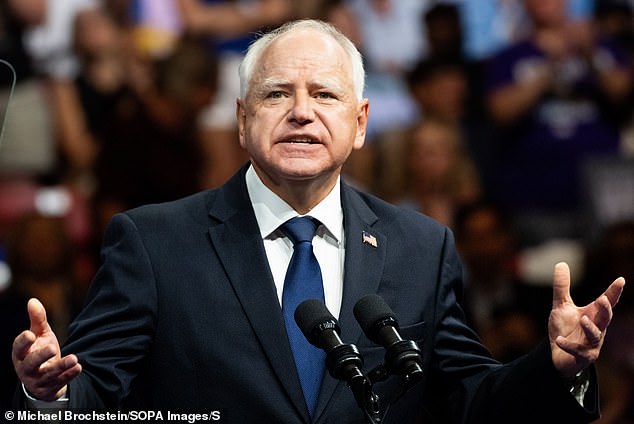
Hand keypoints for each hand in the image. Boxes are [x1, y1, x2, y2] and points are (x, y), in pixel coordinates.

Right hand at [12, 298, 81, 400]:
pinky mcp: (51, 387)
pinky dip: (69, 375)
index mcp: (21, 354)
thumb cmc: (39, 351)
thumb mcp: (40, 335)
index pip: (19, 348)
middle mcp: (27, 368)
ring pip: (49, 374)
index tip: (30, 334)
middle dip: (41, 356)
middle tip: (52, 348)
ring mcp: (39, 380)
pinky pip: (61, 382)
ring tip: (74, 358)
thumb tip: (33, 300)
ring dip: (61, 366)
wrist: (44, 379)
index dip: (23, 342)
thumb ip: (37, 320)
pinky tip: (78, 367)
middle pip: (31, 363)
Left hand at [548, 262, 624, 377]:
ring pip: (595, 336)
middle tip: (603, 299)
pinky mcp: (582, 356)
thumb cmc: (564, 328)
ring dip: (590, 328)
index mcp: (593, 314)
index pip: (606, 302)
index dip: (614, 292)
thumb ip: (562, 287)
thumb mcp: (561, 306)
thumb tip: (561, 263)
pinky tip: (559, 340)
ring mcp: (591, 344)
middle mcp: (596, 328)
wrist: (558, 355)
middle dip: (606, 310)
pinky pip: (577, 351)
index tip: (621, 280)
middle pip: (605, 319)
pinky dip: (569, 345)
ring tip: (583, 319)